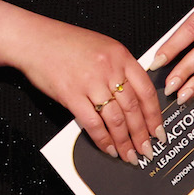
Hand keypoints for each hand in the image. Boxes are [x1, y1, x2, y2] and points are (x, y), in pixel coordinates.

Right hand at [16, 16, 162, 164]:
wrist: (35, 39)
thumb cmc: (65, 43)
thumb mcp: (102, 47)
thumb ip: (119, 69)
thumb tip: (133, 97)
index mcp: (120, 56)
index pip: (146, 90)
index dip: (154, 115)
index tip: (158, 131)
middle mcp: (109, 68)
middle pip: (133, 108)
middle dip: (142, 134)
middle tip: (147, 150)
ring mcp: (91, 82)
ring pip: (116, 119)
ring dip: (124, 142)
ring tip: (129, 155)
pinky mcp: (72, 95)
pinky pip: (93, 123)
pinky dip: (103, 140)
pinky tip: (108, 148)